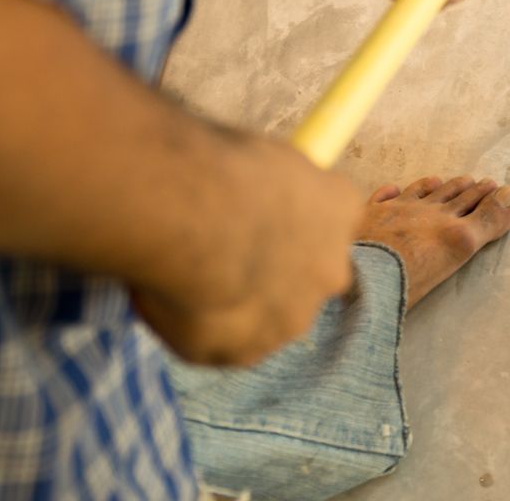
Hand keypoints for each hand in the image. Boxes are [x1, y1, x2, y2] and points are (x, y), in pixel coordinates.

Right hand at [132, 135, 361, 365]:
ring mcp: (292, 316)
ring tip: (185, 275)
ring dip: (235, 302)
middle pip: (308, 276)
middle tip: (221, 254)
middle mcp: (330, 268)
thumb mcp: (259, 156)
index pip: (332, 219)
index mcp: (339, 206)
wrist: (193, 215)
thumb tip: (246, 190)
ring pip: (266, 315)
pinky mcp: (248, 351)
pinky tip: (169, 300)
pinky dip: (198, 328)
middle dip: (273, 270)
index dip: (294, 220)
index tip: (262, 216)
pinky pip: (222, 342)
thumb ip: (268, 186)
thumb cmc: (220, 166)